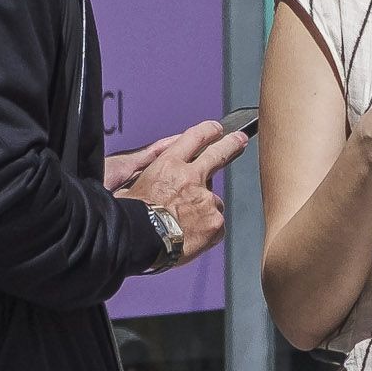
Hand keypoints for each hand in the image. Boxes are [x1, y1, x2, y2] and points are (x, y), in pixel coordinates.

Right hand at [112, 116, 246, 258]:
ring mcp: (206, 199)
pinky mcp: (215, 220)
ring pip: (214, 200)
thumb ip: (149, 180)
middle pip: (219, 154)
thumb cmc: (133, 218)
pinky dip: (208, 230)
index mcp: (168, 165)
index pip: (193, 137)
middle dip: (232, 144)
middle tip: (240, 139)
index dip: (207, 131)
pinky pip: (216, 224)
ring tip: (188, 224)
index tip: (216, 129)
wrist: (143, 241)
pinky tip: (193, 237)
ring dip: (206, 208)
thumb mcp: (131, 187)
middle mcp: (191, 177)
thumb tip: (151, 182)